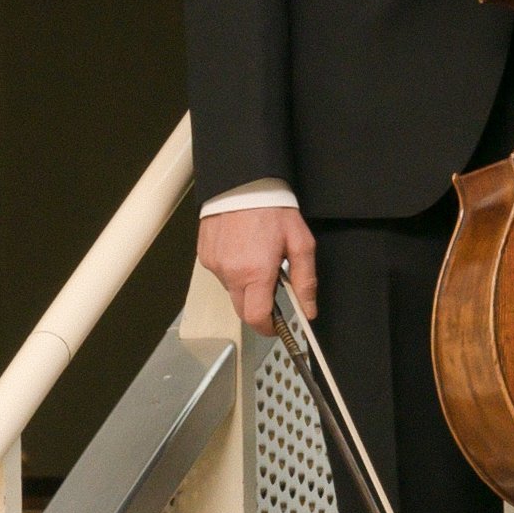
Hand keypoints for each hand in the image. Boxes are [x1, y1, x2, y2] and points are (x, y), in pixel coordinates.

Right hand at [198, 203, 315, 333]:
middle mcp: (230, 272)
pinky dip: (234, 271)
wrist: (243, 184)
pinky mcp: (204, 256)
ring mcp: (214, 265)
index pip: (256, 317)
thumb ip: (305, 280)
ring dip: (246, 285)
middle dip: (258, 308)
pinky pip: (221, 274)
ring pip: (232, 291)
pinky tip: (244, 251)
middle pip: (242, 309)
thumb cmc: (273, 209)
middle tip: (274, 291)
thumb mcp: (301, 244)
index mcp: (255, 272)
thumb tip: (309, 309)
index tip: (276, 328)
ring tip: (259, 260)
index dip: (268, 328)